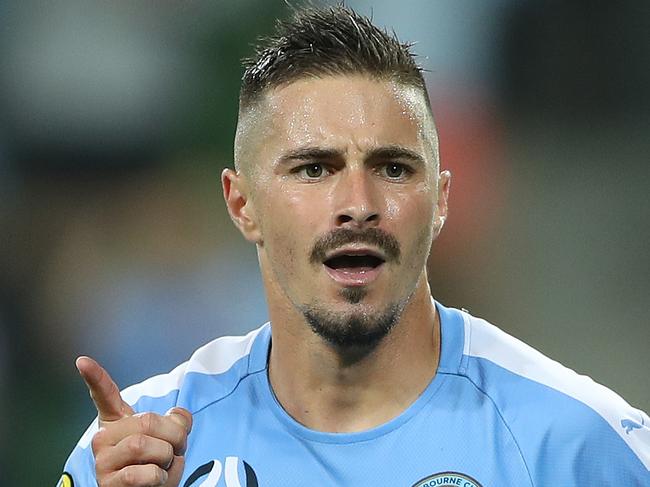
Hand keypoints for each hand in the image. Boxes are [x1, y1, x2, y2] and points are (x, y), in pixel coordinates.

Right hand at [76, 356, 192, 486]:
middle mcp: (103, 438)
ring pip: (144, 446)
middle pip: (148, 421)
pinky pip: (143, 473)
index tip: (82, 360)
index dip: (95, 376)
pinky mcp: (108, 484)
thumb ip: (175, 420)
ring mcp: (103, 461)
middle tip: (178, 448)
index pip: (104, 394)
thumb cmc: (156, 463)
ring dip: (168, 457)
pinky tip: (157, 480)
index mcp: (117, 422)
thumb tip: (177, 415)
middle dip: (175, 436)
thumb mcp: (169, 437)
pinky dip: (161, 477)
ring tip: (165, 466)